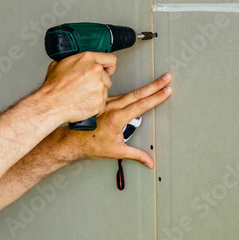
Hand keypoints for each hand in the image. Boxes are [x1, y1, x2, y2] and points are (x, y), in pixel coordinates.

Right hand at [39, 52, 116, 124]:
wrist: (51, 104)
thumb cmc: (53, 88)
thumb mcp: (58, 65)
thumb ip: (72, 61)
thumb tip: (74, 61)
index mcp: (87, 59)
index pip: (110, 60)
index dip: (109, 67)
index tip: (108, 71)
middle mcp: (96, 71)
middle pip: (106, 79)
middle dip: (98, 84)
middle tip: (85, 89)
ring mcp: (99, 87)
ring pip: (104, 92)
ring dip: (96, 96)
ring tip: (81, 97)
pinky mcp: (100, 102)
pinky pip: (102, 105)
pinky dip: (94, 108)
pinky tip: (83, 105)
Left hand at [58, 72, 172, 167]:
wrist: (71, 140)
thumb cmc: (90, 145)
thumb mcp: (116, 152)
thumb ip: (136, 155)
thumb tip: (150, 162)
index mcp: (116, 118)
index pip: (141, 105)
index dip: (156, 98)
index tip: (167, 90)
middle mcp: (112, 108)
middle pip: (138, 94)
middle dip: (155, 85)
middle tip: (167, 77)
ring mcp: (107, 103)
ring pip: (129, 93)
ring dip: (145, 87)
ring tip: (158, 81)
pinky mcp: (103, 103)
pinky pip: (120, 95)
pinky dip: (132, 92)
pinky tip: (139, 89)